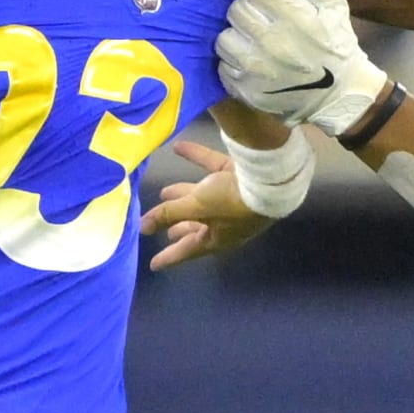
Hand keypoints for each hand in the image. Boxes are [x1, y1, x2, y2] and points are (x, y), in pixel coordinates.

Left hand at [140, 141, 274, 269]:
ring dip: (184, 194)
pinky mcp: (238, 175)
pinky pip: (212, 168)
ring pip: (204, 199)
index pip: (188, 250)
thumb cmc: (231, 202)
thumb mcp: (196, 208)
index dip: (170, 256)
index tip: (154, 265)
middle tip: (165, 231)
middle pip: (198, 226)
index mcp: (217, 238)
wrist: (270, 180)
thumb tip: (143, 228)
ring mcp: (233, 198)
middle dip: (180, 227)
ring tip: (164, 193)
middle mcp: (226, 222)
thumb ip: (169, 215)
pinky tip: (178, 147)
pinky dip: (196, 159)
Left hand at [216, 0, 386, 135]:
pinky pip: (223, 66)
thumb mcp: (333, 3)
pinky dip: (234, 63)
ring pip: (224, 38)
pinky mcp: (245, 91)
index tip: (273, 2)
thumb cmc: (336, 44)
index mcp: (295, 18)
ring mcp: (256, 70)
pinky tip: (251, 63)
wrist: (339, 94)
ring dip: (237, 37)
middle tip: (262, 20)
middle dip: (249, 11)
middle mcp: (272, 43)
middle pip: (236, 10)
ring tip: (253, 42)